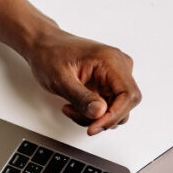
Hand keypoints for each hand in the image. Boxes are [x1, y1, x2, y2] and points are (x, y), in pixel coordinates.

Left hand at [24, 30, 140, 134]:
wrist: (44, 46)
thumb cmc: (50, 55)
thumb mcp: (61, 80)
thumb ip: (81, 97)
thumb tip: (99, 113)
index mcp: (111, 61)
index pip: (129, 96)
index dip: (114, 116)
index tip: (94, 127)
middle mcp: (119, 66)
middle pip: (123, 105)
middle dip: (99, 118)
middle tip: (73, 113)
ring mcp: (114, 75)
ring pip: (115, 109)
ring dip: (93, 116)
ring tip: (71, 107)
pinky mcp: (107, 83)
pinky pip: (106, 106)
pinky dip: (90, 112)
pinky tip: (74, 105)